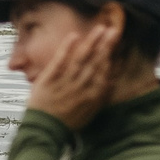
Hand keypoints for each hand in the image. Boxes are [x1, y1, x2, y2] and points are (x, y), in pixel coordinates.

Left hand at [26, 14, 119, 128]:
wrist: (44, 130)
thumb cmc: (67, 121)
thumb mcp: (90, 112)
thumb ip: (100, 95)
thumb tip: (111, 79)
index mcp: (93, 96)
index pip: (104, 70)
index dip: (110, 54)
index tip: (115, 40)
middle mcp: (82, 88)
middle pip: (96, 62)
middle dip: (105, 44)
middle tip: (113, 29)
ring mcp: (65, 83)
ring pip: (81, 59)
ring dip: (91, 42)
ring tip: (99, 29)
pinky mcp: (49, 80)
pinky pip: (60, 61)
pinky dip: (67, 48)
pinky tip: (74, 36)